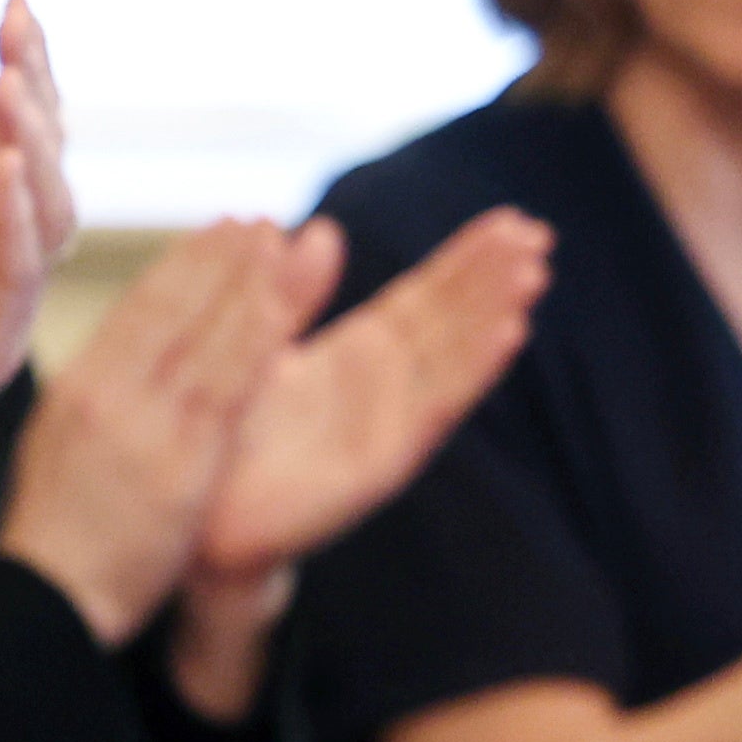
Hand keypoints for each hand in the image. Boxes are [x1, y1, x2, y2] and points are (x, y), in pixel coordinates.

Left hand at [0, 5, 73, 645]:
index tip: (17, 10)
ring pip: (49, 212)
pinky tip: (7, 171)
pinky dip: (20, 224)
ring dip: (35, 149)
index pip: (10, 122)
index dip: (23, 66)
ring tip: (14, 93)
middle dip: (37, 95)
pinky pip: (18, 278)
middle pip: (44, 154)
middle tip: (20, 40)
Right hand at [0, 219, 309, 652]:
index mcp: (77, 388)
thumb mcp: (60, 452)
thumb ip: (97, 405)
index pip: (134, 311)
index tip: (213, 232)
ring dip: (250, 277)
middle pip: (170, 307)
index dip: (179, 266)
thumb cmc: (57, 540)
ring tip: (285, 234)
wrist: (49, 599)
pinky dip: (261, 328)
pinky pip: (231, 380)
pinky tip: (289, 295)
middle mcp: (109, 391)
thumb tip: (123, 370)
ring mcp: (145, 420)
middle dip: (217, 258)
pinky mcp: (181, 457)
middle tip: (257, 218)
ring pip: (207, 331)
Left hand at [192, 206, 545, 587]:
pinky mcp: (380, 463)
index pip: (425, 297)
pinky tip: (509, 333)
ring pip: (454, 360)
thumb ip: (292, 296)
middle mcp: (382, 389)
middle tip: (537, 233)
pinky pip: (434, 409)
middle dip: (494, 278)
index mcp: (357, 356)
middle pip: (451, 322)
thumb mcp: (261, 351)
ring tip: (532, 273)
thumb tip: (318, 229)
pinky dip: (473, 370)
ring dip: (495, 315)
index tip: (512, 219)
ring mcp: (386, 425)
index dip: (467, 260)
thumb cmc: (229, 437)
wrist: (204, 522)